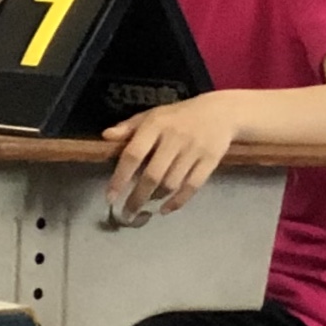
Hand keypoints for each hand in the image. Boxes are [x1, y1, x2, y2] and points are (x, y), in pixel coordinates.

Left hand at [104, 93, 244, 219]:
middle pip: (153, 175)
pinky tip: (166, 208)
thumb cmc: (177, 116)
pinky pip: (193, 186)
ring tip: (146, 205)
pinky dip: (178, 201)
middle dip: (137, 197)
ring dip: (156, 198)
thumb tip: (106, 136)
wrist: (220, 113)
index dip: (120, 178)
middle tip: (127, 213)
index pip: (133, 154)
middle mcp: (174, 138)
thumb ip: (128, 127)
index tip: (110, 196)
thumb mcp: (151, 116)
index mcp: (155, 125)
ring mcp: (194, 150)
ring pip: (172, 183)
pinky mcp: (211, 160)